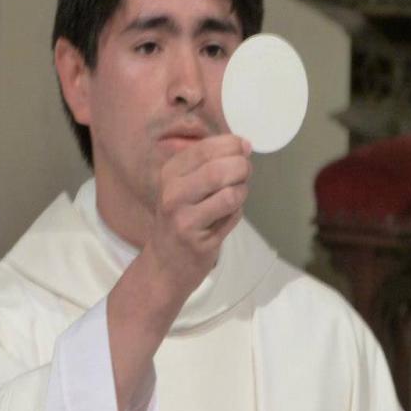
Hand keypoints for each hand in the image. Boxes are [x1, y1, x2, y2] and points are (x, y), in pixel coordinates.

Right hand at [106, 134, 251, 410]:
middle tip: (245, 174)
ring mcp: (181, 214)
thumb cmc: (184, 222)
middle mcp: (171, 191)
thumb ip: (212, 165)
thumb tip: (244, 144)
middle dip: (242, 167)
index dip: (233, 144)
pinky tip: (228, 216)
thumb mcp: (188, 187)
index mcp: (170, 172)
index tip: (244, 149)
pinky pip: (229, 212)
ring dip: (242, 190)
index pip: (206, 147)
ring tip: (236, 196)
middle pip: (220, 166)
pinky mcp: (194, 235)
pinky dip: (237, 210)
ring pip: (228, 189)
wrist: (165, 266)